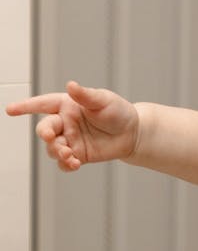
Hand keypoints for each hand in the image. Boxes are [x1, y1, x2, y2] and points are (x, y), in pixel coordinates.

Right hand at [5, 81, 138, 170]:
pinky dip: (65, 165)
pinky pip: (64, 163)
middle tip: (50, 137)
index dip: (26, 106)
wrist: (133, 132)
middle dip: (44, 134)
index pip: (43, 104)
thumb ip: (86, 95)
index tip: (11, 110)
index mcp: (67, 106)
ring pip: (52, 148)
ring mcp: (70, 140)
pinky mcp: (77, 155)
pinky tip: (74, 164)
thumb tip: (71, 85)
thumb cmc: (117, 112)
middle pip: (45, 129)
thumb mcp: (104, 100)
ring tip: (70, 154)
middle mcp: (65, 123)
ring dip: (57, 151)